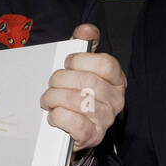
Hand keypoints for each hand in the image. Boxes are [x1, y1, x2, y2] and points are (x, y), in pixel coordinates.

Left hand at [40, 23, 125, 150]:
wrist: (73, 128)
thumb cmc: (77, 93)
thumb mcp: (81, 66)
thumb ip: (84, 45)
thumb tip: (86, 29)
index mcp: (116, 80)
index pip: (106, 64)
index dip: (81, 60)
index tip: (67, 63)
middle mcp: (116, 100)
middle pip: (87, 82)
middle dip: (60, 80)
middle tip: (52, 84)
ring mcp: (106, 119)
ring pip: (77, 101)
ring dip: (54, 98)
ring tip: (49, 100)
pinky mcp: (93, 136)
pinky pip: (74, 122)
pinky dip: (58, 116)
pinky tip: (54, 115)